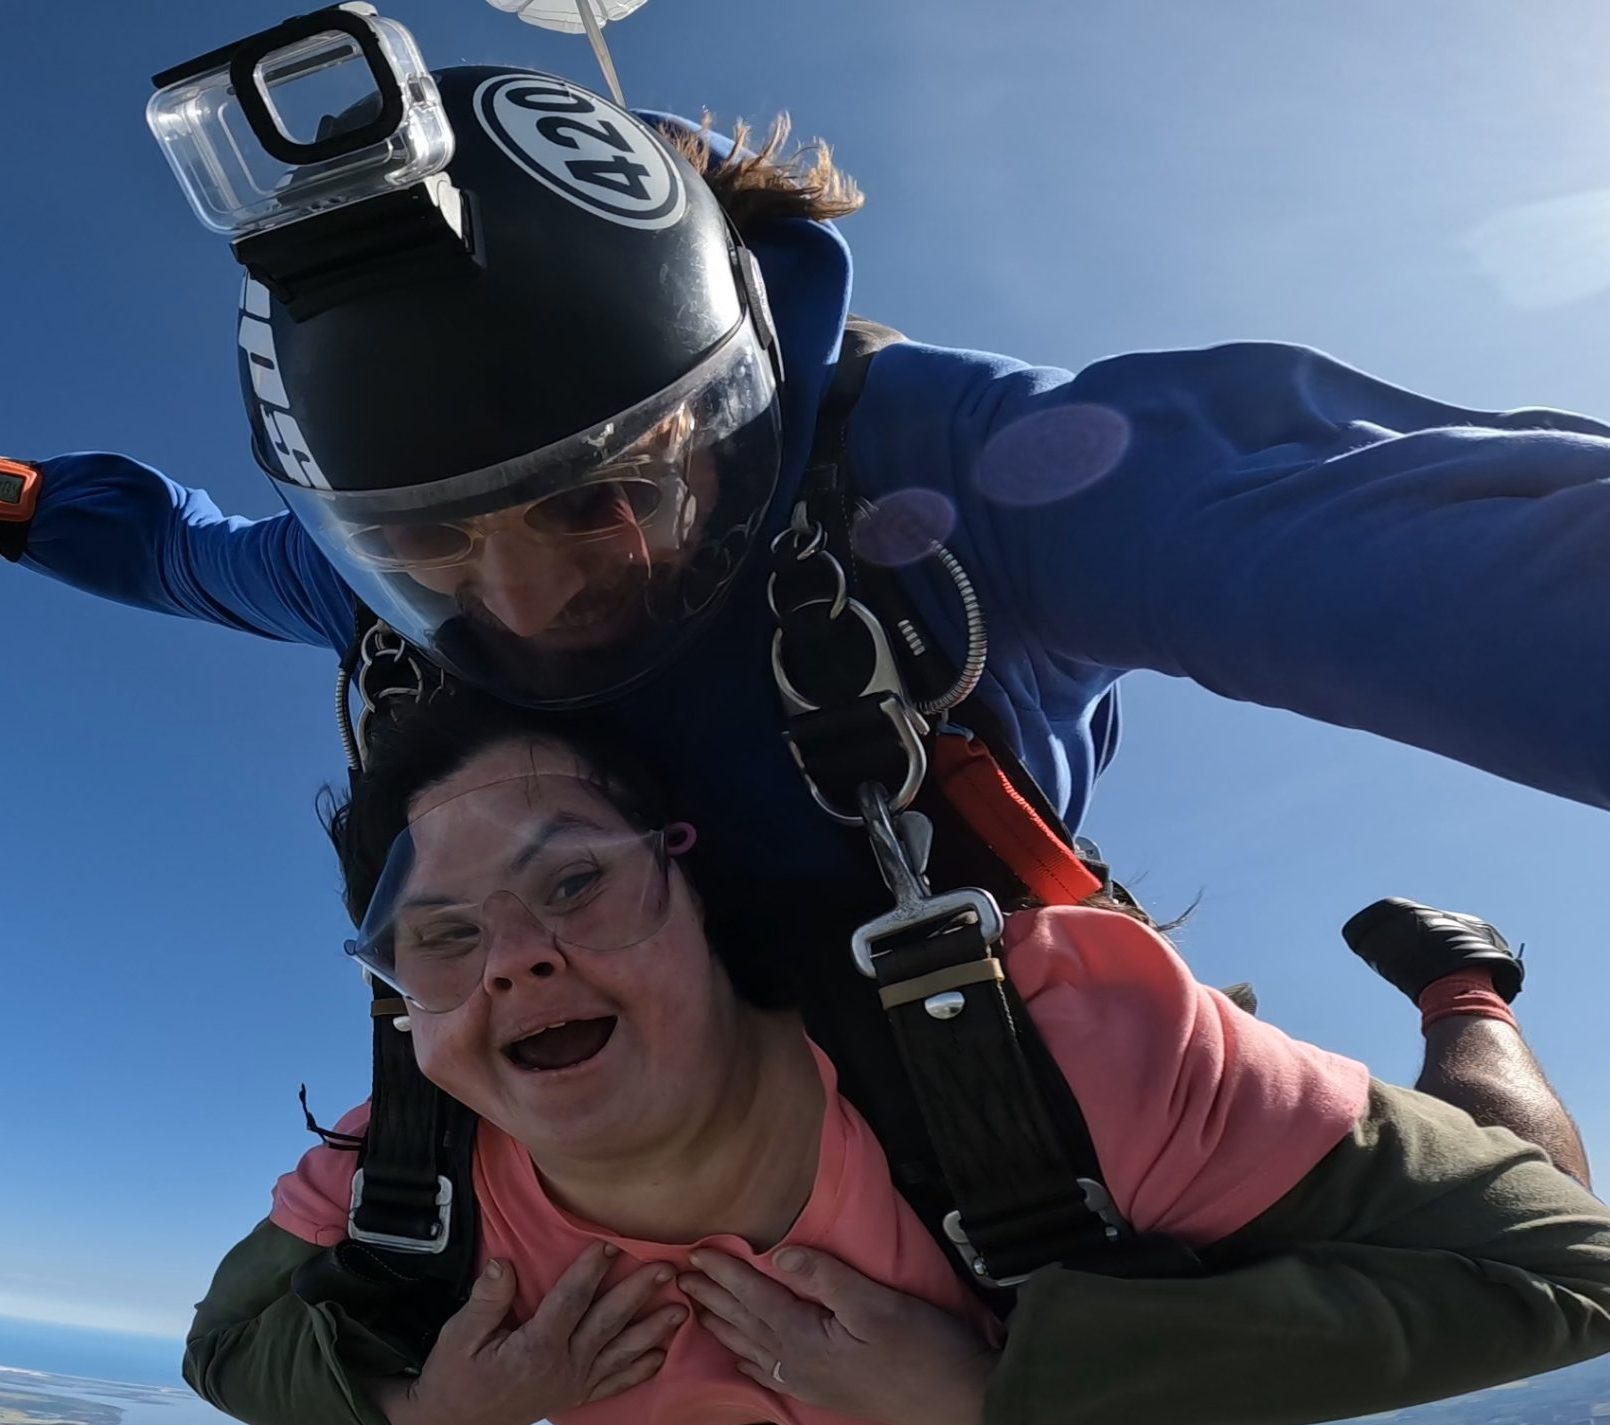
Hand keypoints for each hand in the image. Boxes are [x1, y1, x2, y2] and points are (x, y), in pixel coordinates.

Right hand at [373, 1244, 683, 1424]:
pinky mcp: (576, 1396)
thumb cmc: (457, 1375)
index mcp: (536, 1346)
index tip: (610, 1245)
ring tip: (681, 1310)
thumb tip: (504, 1264)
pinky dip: (640, 1370)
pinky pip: (615, 1383)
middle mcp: (563, 1365)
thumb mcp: (461, 1336)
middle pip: (608, 1322)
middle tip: (666, 1269)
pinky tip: (661, 1354)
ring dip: (652, 1331)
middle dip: (638, 1293)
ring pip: (620, 1352)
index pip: (571, 1300)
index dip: (591, 1270)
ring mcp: (573, 1383)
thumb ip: (487, 1299)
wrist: (456, 1421)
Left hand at [679, 1247, 997, 1424]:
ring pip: (751, 1349)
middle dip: (711, 1296)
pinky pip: (771, 1373)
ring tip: (696, 1306)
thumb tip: (777, 1253)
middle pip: (744, 1323)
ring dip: (722, 1324)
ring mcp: (808, 1382)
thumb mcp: (876, 1302)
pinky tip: (743, 1358)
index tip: (695, 1251)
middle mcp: (797, 1364)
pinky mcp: (823, 1392)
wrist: (956, 1401)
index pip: (753, 1296)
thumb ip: (825, 1276)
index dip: (724, 1271)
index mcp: (805, 1338)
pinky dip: (748, 1358)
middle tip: (680, 1274)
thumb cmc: (922, 1348)